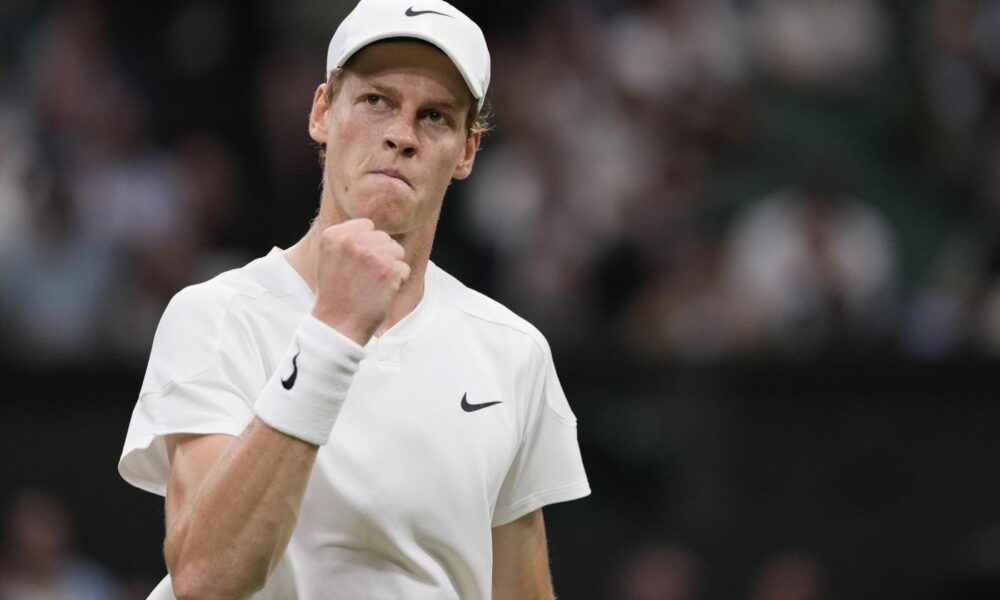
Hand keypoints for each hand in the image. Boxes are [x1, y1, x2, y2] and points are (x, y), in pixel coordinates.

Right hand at [311, 218, 409, 344]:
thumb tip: (372, 228)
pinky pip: (405, 269)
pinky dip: (397, 282)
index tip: (358, 264)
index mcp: (334, 235)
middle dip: (381, 255)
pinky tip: (381, 293)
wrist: (337, 325)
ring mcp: (371, 254)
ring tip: (373, 285)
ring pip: (397, 251)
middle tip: (365, 278)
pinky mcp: (389, 269)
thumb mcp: (329, 258)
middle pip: (384, 237)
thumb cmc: (335, 295)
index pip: (367, 225)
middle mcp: (351, 241)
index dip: (368, 245)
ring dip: (391, 268)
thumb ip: (348, 239)